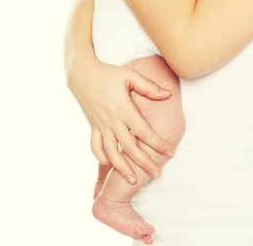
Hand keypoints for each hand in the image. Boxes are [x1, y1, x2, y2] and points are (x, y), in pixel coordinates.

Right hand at [69, 58, 174, 181]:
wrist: (82, 74)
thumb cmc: (109, 73)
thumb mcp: (130, 75)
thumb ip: (149, 86)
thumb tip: (167, 94)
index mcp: (123, 109)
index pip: (143, 131)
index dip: (157, 143)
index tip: (170, 152)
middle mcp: (111, 121)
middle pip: (129, 147)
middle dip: (143, 162)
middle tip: (156, 173)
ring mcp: (100, 125)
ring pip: (111, 152)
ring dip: (121, 168)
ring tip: (132, 179)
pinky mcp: (92, 127)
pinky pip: (95, 147)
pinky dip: (103, 158)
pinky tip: (111, 164)